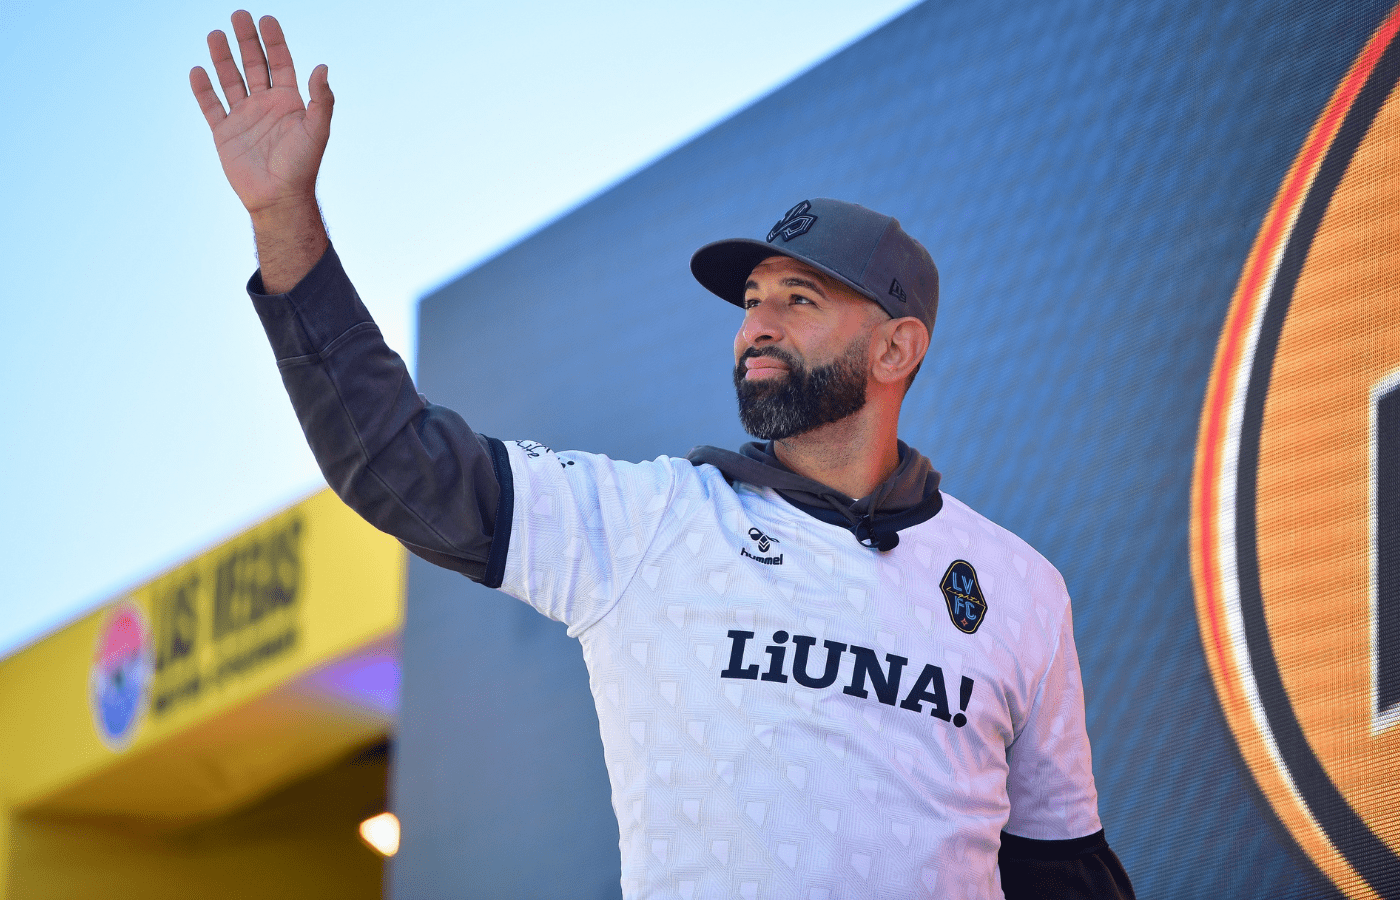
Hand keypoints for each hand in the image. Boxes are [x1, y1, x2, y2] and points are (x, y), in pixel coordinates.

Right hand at [190, 11, 331, 217]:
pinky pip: (211, 106)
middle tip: (239, 15)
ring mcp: (244, 117)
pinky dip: (203, 89)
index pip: (280, 63)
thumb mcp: (317, 130)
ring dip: (223, 58)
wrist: (279, 199)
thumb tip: (322, 67)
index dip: (274, 41)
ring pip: (230, 80)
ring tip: (215, 34)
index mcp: (289, 102)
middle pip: (254, 65)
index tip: (266, 18)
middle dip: (247, 40)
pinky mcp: (225, 133)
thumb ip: (321, 100)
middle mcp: (265, 105)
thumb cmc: (302, 166)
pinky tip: (198, 70)